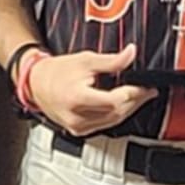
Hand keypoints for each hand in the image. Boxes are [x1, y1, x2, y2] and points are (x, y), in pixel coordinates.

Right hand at [28, 44, 156, 136]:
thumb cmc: (57, 72)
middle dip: (135, 101)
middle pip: (116, 113)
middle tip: (148, 92)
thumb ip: (111, 60)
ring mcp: (77, 127)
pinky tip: (122, 106)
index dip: (133, 93)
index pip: (114, 100)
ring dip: (128, 110)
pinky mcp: (78, 131)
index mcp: (77, 98)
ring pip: (113, 122)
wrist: (36, 84)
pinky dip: (115, 116)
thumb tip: (131, 53)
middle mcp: (77, 116)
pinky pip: (104, 126)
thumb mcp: (86, 60)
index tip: (145, 86)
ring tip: (139, 98)